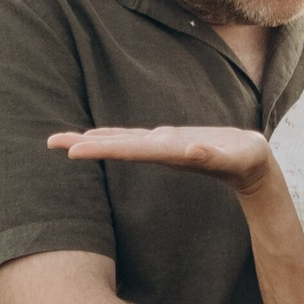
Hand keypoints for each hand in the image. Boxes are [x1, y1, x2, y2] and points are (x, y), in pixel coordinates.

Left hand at [50, 123, 274, 184]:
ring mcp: (162, 147)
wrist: (252, 168)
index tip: (74, 151)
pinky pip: (133, 139)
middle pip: (117, 146)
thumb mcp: (237, 156)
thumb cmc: (248, 160)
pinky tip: (95, 136)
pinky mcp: (168, 142)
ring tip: (63, 141)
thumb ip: (216, 154)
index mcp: (172, 153)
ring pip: (121, 142)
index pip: (131, 149)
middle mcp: (162, 151)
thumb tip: (194, 150)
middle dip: (85, 145)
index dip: (102, 148)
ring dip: (92, 141)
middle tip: (51, 143)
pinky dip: (111, 136)